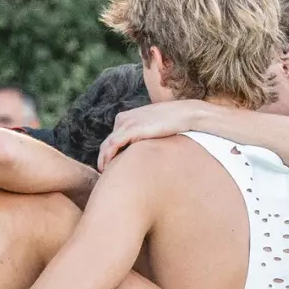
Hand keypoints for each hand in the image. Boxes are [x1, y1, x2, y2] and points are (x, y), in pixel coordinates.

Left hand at [97, 100, 215, 170]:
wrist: (185, 114)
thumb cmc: (173, 124)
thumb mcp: (151, 129)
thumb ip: (141, 138)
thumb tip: (139, 153)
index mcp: (125, 118)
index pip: (111, 139)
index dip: (107, 154)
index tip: (107, 167)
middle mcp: (122, 119)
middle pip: (106, 143)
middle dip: (103, 159)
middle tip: (103, 174)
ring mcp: (126, 123)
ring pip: (106, 145)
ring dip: (103, 160)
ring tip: (104, 174)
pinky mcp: (132, 129)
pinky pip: (113, 144)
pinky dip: (107, 157)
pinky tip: (107, 167)